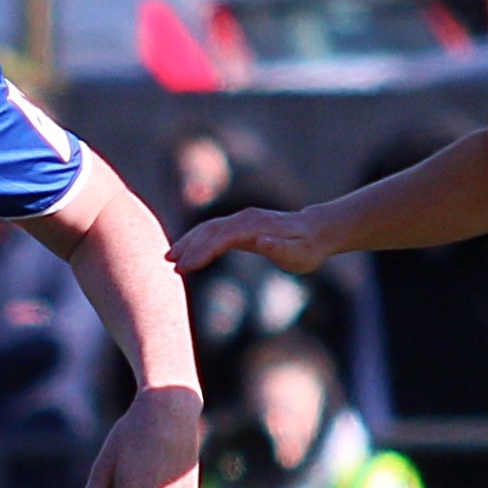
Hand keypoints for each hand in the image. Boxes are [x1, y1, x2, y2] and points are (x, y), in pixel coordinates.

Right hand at [169, 206, 329, 278]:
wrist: (317, 231)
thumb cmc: (308, 248)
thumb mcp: (299, 254)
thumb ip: (279, 248)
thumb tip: (260, 241)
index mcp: (256, 226)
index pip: (222, 237)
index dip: (202, 252)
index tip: (184, 268)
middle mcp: (245, 219)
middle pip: (209, 230)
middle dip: (188, 247)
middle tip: (170, 266)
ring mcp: (241, 219)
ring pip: (208, 228)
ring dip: (187, 242)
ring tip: (169, 259)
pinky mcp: (240, 225)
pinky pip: (213, 230)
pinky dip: (196, 239)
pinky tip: (185, 252)